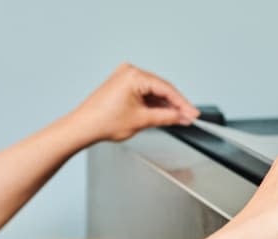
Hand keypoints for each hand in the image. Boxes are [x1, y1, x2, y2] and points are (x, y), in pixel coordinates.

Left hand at [72, 63, 199, 142]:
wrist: (83, 127)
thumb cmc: (103, 121)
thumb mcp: (142, 120)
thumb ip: (166, 117)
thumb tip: (181, 117)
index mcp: (134, 76)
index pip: (166, 89)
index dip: (183, 103)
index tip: (193, 113)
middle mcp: (129, 72)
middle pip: (161, 88)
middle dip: (176, 105)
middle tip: (189, 117)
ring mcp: (125, 77)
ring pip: (154, 91)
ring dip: (166, 105)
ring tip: (179, 118)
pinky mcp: (122, 85)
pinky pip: (144, 93)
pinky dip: (154, 104)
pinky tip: (164, 113)